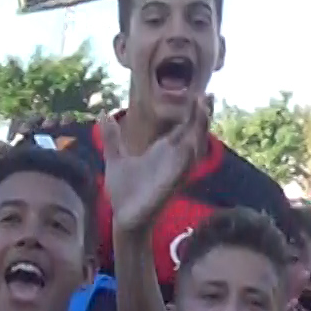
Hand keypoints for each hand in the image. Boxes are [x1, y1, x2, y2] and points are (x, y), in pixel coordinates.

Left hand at [101, 98, 209, 236]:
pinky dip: (187, 157)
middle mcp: (173, 159)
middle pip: (194, 133)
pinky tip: (190, 143)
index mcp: (163, 151)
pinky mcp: (169, 186)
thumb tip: (104, 116)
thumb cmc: (124, 192)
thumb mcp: (115, 159)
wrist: (122, 218)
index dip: (193, 111)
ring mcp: (173, 172)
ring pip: (194, 149)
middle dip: (201, 115)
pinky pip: (181, 170)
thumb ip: (112, 139)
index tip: (200, 93)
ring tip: (204, 110)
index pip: (184, 126)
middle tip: (207, 95)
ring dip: (199, 131)